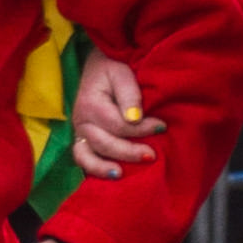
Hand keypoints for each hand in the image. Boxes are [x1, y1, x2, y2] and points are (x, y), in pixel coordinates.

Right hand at [70, 51, 161, 179]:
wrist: (98, 67)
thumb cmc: (112, 69)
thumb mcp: (122, 73)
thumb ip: (129, 94)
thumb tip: (135, 119)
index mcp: (91, 103)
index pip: (118, 124)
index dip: (142, 128)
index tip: (162, 126)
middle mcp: (82, 120)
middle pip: (104, 143)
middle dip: (129, 151)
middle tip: (152, 155)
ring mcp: (80, 132)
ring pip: (87, 156)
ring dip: (104, 168)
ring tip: (121, 174)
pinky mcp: (82, 139)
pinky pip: (83, 159)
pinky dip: (94, 169)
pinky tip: (112, 175)